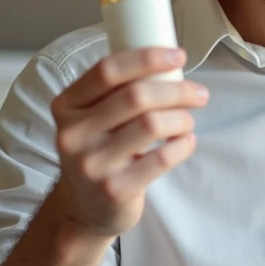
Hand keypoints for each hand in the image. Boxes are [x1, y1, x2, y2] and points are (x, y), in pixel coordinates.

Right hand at [49, 46, 208, 238]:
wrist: (84, 209)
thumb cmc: (99, 151)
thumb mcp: (91, 119)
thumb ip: (115, 92)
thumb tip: (167, 61)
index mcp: (66, 106)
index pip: (108, 70)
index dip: (147, 58)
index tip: (178, 55)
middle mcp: (73, 134)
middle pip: (136, 96)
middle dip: (177, 90)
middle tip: (199, 93)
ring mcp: (92, 164)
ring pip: (152, 124)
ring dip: (182, 118)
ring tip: (188, 121)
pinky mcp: (115, 190)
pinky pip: (162, 158)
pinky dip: (183, 145)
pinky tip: (186, 142)